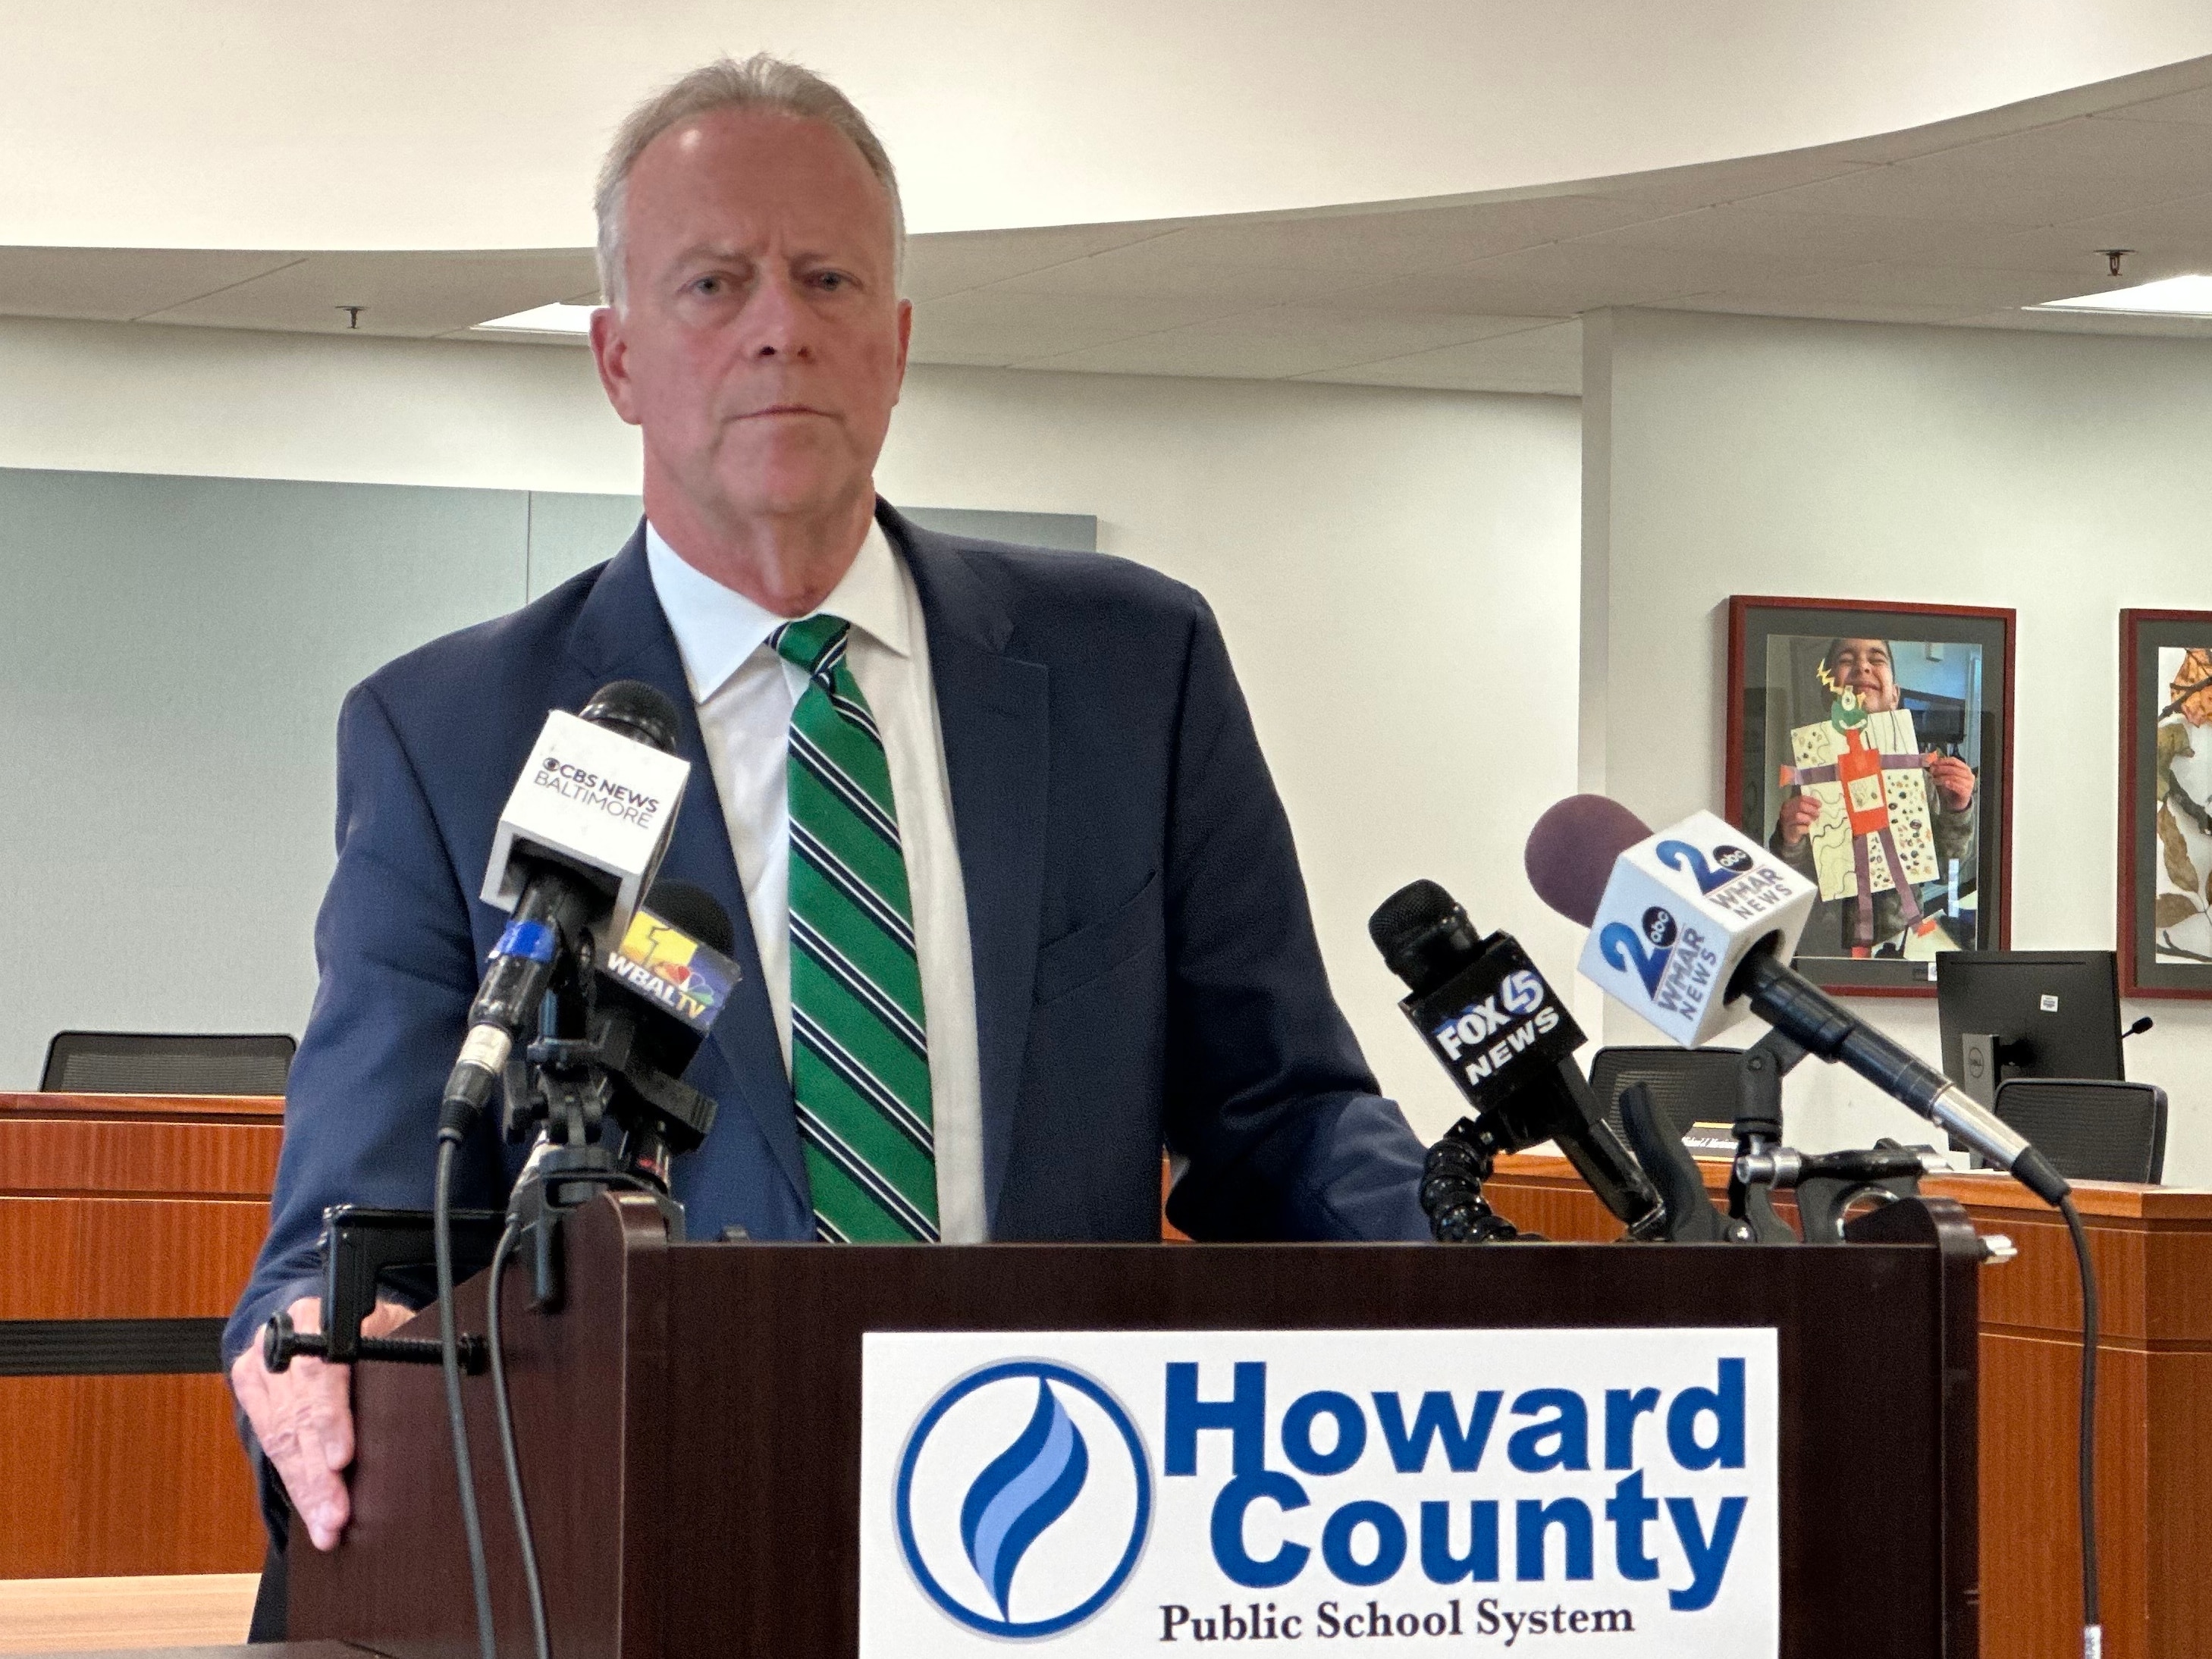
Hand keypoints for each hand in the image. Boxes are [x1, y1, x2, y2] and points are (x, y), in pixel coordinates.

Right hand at [229, 1294, 414, 1550]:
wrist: (325, 1312)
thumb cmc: (372, 1324)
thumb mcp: (392, 1327)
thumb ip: (394, 1355)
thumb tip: (419, 1399)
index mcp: (317, 1315)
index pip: (320, 1373)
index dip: (330, 1420)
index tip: (343, 1458)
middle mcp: (282, 1341)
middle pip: (298, 1417)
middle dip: (317, 1474)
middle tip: (336, 1514)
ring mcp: (261, 1364)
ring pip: (281, 1438)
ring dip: (305, 1488)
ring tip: (326, 1523)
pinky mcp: (249, 1386)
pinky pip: (269, 1442)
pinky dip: (293, 1480)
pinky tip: (308, 1508)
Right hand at [1776, 794, 1823, 848]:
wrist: (1788, 833)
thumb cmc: (1796, 820)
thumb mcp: (1799, 810)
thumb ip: (1807, 806)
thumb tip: (1819, 804)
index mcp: (1788, 803)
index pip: (1801, 798)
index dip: (1812, 801)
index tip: (1820, 805)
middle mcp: (1785, 811)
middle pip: (1800, 806)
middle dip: (1811, 810)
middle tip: (1817, 814)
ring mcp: (1786, 821)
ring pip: (1798, 816)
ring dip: (1808, 818)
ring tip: (1812, 821)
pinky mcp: (1789, 831)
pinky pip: (1798, 828)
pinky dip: (1805, 828)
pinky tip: (1808, 828)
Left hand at [1924, 752, 1975, 813]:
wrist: (1956, 803)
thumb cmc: (1950, 788)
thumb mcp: (1944, 777)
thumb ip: (1939, 770)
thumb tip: (1930, 763)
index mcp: (1964, 768)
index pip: (1954, 761)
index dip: (1943, 761)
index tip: (1933, 763)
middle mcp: (1969, 775)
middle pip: (1954, 768)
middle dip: (1941, 769)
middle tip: (1932, 771)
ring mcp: (1969, 784)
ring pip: (1954, 777)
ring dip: (1942, 777)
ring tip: (1934, 779)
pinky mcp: (1967, 792)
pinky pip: (1957, 786)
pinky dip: (1948, 784)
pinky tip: (1941, 783)